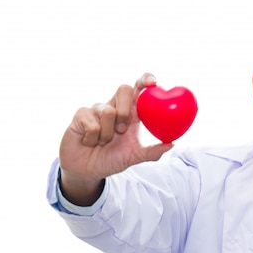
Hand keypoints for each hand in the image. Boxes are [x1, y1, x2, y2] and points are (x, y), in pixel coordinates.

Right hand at [58, 73, 173, 205]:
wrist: (86, 171)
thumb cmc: (110, 159)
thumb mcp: (133, 157)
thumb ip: (151, 152)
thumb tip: (171, 144)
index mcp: (130, 113)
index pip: (138, 90)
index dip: (145, 81)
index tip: (152, 82)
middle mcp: (114, 107)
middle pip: (124, 89)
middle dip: (125, 111)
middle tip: (122, 130)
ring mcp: (97, 110)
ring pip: (107, 111)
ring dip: (106, 134)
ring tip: (102, 142)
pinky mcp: (81, 115)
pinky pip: (92, 123)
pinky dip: (92, 138)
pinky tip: (89, 142)